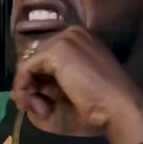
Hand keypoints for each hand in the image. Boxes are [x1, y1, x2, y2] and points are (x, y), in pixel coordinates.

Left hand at [10, 27, 142, 143]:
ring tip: (42, 110)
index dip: (39, 81)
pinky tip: (37, 105)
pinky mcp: (56, 51)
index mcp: (79, 39)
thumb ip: (52, 80)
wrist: (118, 106)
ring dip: (29, 91)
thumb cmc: (101, 102)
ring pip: (29, 64)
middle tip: (41, 109)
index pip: (46, 57)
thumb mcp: (72, 86)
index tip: (44, 103)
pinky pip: (25, 68)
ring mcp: (64, 39)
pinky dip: (24, 88)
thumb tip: (26, 86)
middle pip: (36, 59)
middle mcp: (71, 33)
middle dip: (33, 87)